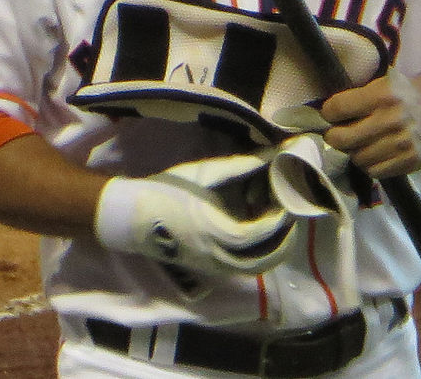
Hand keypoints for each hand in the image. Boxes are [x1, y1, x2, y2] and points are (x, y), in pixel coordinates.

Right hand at [95, 156, 294, 276]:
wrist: (130, 215)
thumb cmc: (167, 190)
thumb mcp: (205, 173)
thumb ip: (241, 165)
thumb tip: (272, 153)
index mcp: (220, 234)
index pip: (264, 231)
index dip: (281, 215)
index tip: (289, 197)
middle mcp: (220, 257)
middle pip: (266, 258)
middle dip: (283, 238)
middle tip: (289, 213)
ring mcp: (213, 266)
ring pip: (255, 267)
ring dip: (272, 248)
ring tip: (275, 222)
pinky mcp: (207, 267)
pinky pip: (241, 267)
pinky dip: (256, 253)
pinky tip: (254, 229)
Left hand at [319, 67, 420, 178]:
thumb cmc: (397, 94)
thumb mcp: (378, 83)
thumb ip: (353, 97)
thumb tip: (322, 117)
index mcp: (383, 94)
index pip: (338, 108)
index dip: (328, 113)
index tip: (330, 114)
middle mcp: (394, 119)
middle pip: (344, 138)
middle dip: (334, 137)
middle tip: (336, 134)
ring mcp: (404, 142)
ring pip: (358, 158)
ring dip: (353, 152)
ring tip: (359, 143)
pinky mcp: (411, 160)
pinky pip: (375, 171)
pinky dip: (369, 165)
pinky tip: (373, 153)